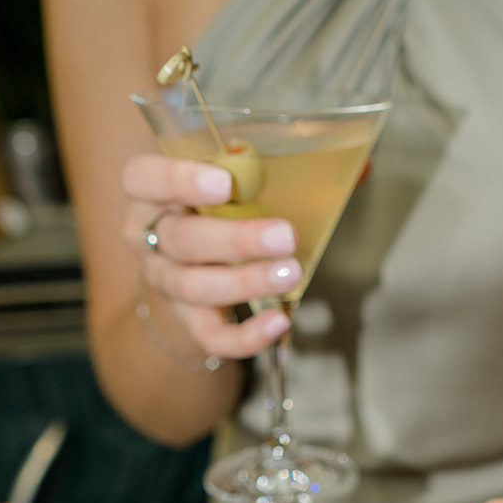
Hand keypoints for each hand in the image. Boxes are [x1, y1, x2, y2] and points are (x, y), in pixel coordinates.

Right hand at [122, 153, 299, 359]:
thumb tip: (360, 168)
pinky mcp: (189, 322)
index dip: (178, 179)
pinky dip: (245, 335)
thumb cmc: (220, 209)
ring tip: (291, 274)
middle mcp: (149, 238)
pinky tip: (279, 321)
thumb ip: (284, 166)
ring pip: (194, 286)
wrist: (197, 268)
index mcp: (151, 191)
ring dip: (245, 281)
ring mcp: (166, 283)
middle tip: (284, 236)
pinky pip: (210, 336)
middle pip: (180, 239)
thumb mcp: (236, 179)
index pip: (142, 178)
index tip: (225, 182)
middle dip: (235, 239)